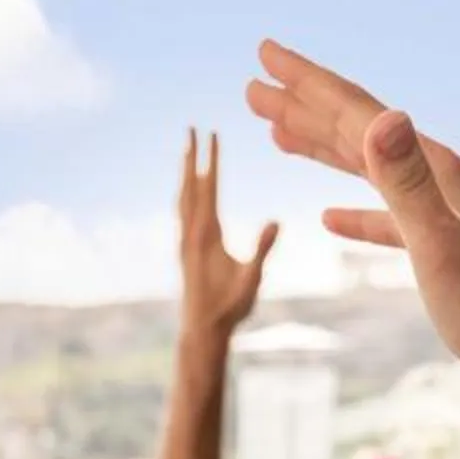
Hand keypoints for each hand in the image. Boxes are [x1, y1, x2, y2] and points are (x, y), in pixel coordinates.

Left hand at [178, 131, 276, 341]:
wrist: (202, 330)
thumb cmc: (229, 307)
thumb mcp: (252, 279)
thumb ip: (262, 250)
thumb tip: (276, 221)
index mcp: (207, 234)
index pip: (209, 187)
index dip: (211, 158)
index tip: (211, 132)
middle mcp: (191, 233)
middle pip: (190, 185)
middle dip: (191, 156)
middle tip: (191, 128)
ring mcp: (185, 242)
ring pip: (183, 198)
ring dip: (186, 172)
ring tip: (186, 152)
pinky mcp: (185, 251)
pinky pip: (183, 213)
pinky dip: (185, 194)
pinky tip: (188, 194)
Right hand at [246, 41, 459, 387]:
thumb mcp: (439, 241)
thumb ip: (407, 181)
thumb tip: (383, 117)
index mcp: (433, 166)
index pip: (357, 111)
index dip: (306, 81)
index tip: (264, 52)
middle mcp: (438, 176)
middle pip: (358, 130)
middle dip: (302, 106)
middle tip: (253, 86)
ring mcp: (441, 209)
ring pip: (368, 166)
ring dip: (321, 147)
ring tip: (278, 134)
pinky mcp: (441, 245)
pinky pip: (385, 216)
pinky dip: (353, 211)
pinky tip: (328, 218)